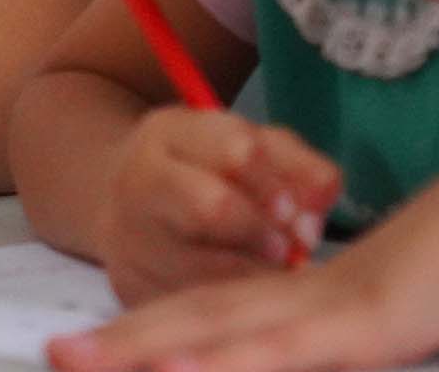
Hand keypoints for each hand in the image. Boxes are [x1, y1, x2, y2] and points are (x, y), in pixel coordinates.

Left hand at [49, 126, 438, 371]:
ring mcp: (325, 305)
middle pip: (195, 316)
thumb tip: (363, 332)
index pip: (218, 310)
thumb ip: (372, 319)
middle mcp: (304, 293)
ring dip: (142, 348)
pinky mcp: (356, 321)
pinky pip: (274, 347)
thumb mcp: (415, 300)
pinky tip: (171, 368)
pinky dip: (217, 360)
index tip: (103, 347)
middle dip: (122, 343)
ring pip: (215, 330)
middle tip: (55, 353)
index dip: (156, 330)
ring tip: (76, 359)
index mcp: (315, 290)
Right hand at [95, 107, 340, 306]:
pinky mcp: (130, 288)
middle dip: (263, 234)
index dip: (277, 186)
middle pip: (213, 208)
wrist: (126, 209)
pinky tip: (247, 301)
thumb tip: (312, 221)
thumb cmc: (206, 173)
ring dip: (252, 277)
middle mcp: (139, 181)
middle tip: (287, 251)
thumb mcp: (252, 149)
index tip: (296, 213)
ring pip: (203, 267)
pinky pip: (191, 305)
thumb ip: (298, 169)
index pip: (237, 151)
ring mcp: (128, 238)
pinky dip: (229, 307)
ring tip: (272, 276)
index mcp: (170, 132)